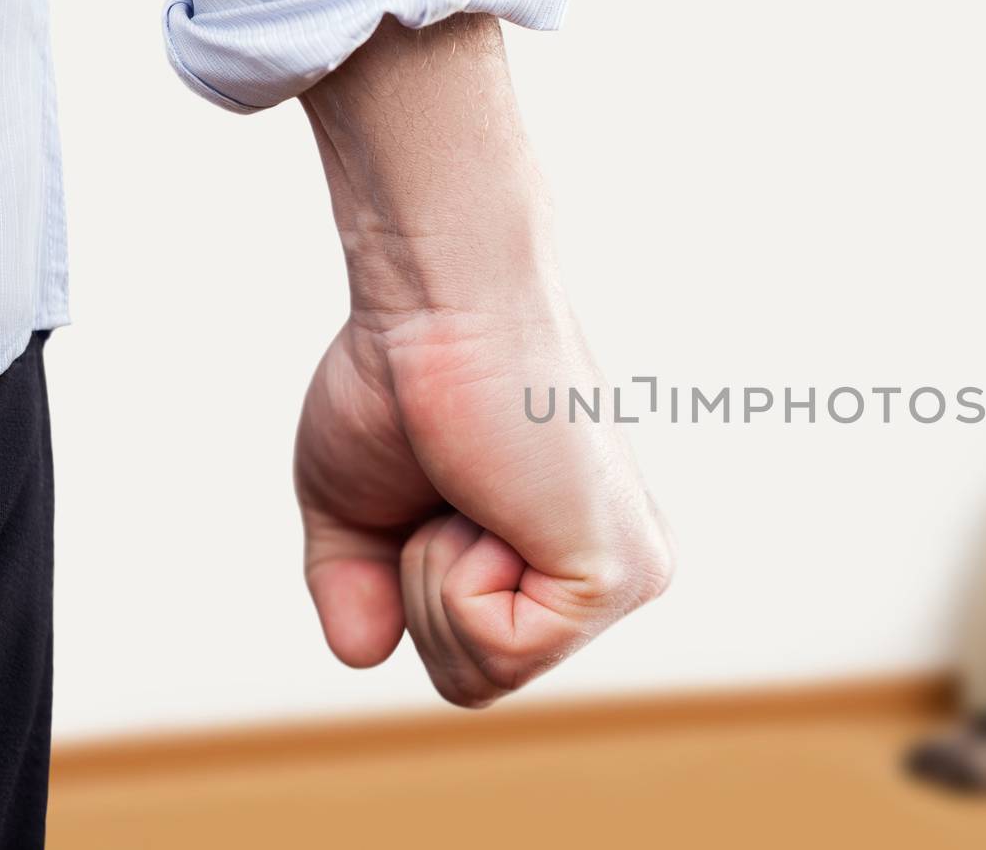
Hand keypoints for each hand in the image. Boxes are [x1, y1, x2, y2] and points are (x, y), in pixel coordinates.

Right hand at [297, 302, 672, 705]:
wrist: (438, 305)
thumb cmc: (401, 380)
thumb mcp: (358, 506)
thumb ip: (360, 587)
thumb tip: (367, 653)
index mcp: (565, 562)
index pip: (470, 660)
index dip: (407, 588)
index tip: (435, 486)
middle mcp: (613, 578)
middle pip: (476, 679)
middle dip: (420, 589)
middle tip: (453, 485)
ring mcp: (627, 581)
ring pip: (485, 674)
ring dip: (436, 576)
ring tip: (474, 485)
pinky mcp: (620, 576)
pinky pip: (501, 650)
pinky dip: (457, 576)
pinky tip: (491, 499)